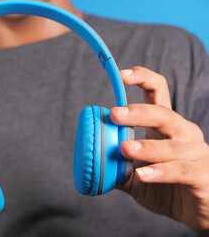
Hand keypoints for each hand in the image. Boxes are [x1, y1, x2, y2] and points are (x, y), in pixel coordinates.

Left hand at [111, 67, 208, 235]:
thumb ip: (117, 165)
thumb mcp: (138, 173)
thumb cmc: (168, 187)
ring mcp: (196, 153)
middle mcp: (183, 133)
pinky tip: (142, 174)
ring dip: (146, 146)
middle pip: (163, 114)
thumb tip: (89, 161)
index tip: (121, 75)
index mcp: (166, 126)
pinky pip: (179, 171)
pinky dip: (159, 172)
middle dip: (137, 112)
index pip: (158, 91)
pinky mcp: (202, 175)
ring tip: (124, 148)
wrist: (198, 211)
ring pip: (171, 145)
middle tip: (114, 115)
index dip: (142, 78)